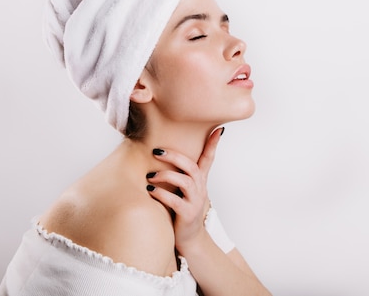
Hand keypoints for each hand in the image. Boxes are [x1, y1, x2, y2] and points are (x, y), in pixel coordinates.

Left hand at [146, 127, 223, 251]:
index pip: (209, 159)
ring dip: (166, 176)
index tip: (218, 128)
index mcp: (200, 181)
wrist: (190, 239)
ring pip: (185, 181)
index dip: (213, 144)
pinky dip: (161, 194)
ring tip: (150, 176)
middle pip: (191, 166)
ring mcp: (195, 202)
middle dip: (174, 156)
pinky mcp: (187, 215)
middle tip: (156, 151)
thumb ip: (180, 174)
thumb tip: (165, 157)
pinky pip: (175, 201)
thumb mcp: (186, 190)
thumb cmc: (183, 211)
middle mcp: (200, 189)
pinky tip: (151, 191)